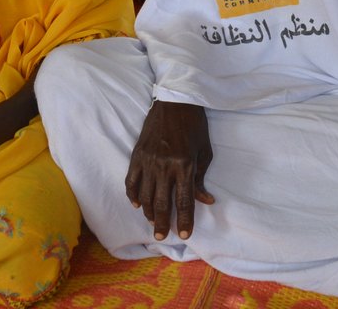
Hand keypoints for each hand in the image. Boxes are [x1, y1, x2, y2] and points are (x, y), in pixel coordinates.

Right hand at [124, 100, 213, 240]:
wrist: (175, 100)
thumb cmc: (194, 125)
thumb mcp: (205, 151)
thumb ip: (201, 178)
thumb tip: (205, 200)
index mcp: (185, 164)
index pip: (184, 200)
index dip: (185, 220)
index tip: (185, 235)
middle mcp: (165, 165)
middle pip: (162, 202)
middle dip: (162, 223)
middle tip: (161, 236)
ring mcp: (148, 160)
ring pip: (146, 194)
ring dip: (149, 211)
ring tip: (153, 221)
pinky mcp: (137, 154)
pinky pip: (132, 180)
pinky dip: (133, 194)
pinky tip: (137, 204)